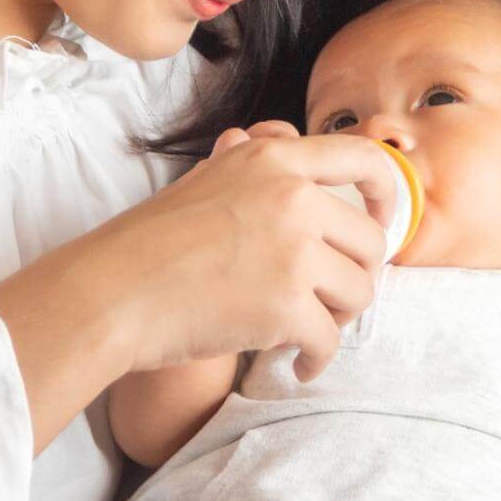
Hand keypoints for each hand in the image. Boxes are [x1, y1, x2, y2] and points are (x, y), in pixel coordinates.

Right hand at [0, 128, 398, 388]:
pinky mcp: (286, 306)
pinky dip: (318, 358)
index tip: (381, 223)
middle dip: (358, 275)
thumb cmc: (151, 242)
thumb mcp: (211, 178)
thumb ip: (258, 164)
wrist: (112, 292)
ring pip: (359, 291)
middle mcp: (294, 198)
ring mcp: (294, 252)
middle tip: (332, 298)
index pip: (367, 158)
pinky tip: (299, 364)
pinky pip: (330, 338)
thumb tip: (285, 136)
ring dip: (339, 317)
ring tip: (308, 329)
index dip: (388, 194)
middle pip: (370, 241)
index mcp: (276, 160)